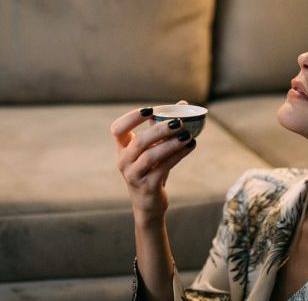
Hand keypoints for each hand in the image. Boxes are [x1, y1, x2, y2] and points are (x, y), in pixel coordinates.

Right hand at [110, 102, 196, 223]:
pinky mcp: (147, 187)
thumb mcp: (154, 149)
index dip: (131, 118)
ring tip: (188, 135)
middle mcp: (123, 161)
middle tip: (179, 122)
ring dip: (171, 144)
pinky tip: (190, 146)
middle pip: (139, 141)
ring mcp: (134, 175)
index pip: (117, 129)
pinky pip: (163, 168)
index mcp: (122, 149)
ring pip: (151, 156)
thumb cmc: (151, 170)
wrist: (148, 203)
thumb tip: (183, 104)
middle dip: (159, 129)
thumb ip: (164, 127)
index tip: (150, 110)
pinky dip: (178, 155)